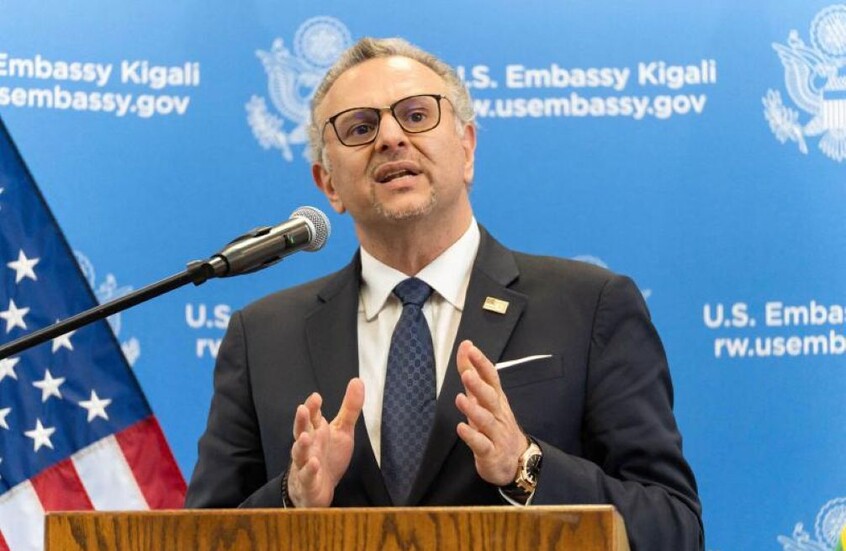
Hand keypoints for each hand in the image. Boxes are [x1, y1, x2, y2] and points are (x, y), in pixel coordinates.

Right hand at [287, 378, 364, 506]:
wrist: (319, 488)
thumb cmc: (328, 456)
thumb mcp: (342, 430)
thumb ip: (350, 407)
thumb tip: (357, 380)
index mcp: (315, 431)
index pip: (311, 416)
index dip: (312, 407)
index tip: (316, 397)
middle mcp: (308, 445)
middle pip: (301, 430)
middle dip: (301, 420)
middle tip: (303, 409)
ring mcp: (305, 463)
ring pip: (299, 453)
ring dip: (301, 445)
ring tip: (305, 437)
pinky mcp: (308, 482)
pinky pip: (306, 476)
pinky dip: (308, 470)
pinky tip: (314, 464)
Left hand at [455, 340, 528, 485]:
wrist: (517, 460)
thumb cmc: (496, 424)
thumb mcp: (484, 398)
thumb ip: (473, 373)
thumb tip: (466, 347)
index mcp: (496, 399)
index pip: (491, 377)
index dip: (481, 363)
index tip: (470, 348)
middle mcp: (498, 413)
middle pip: (490, 397)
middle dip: (479, 385)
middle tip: (467, 374)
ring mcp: (496, 433)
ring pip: (486, 420)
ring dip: (473, 410)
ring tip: (460, 399)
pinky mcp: (490, 452)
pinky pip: (482, 444)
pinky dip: (472, 436)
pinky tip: (462, 428)